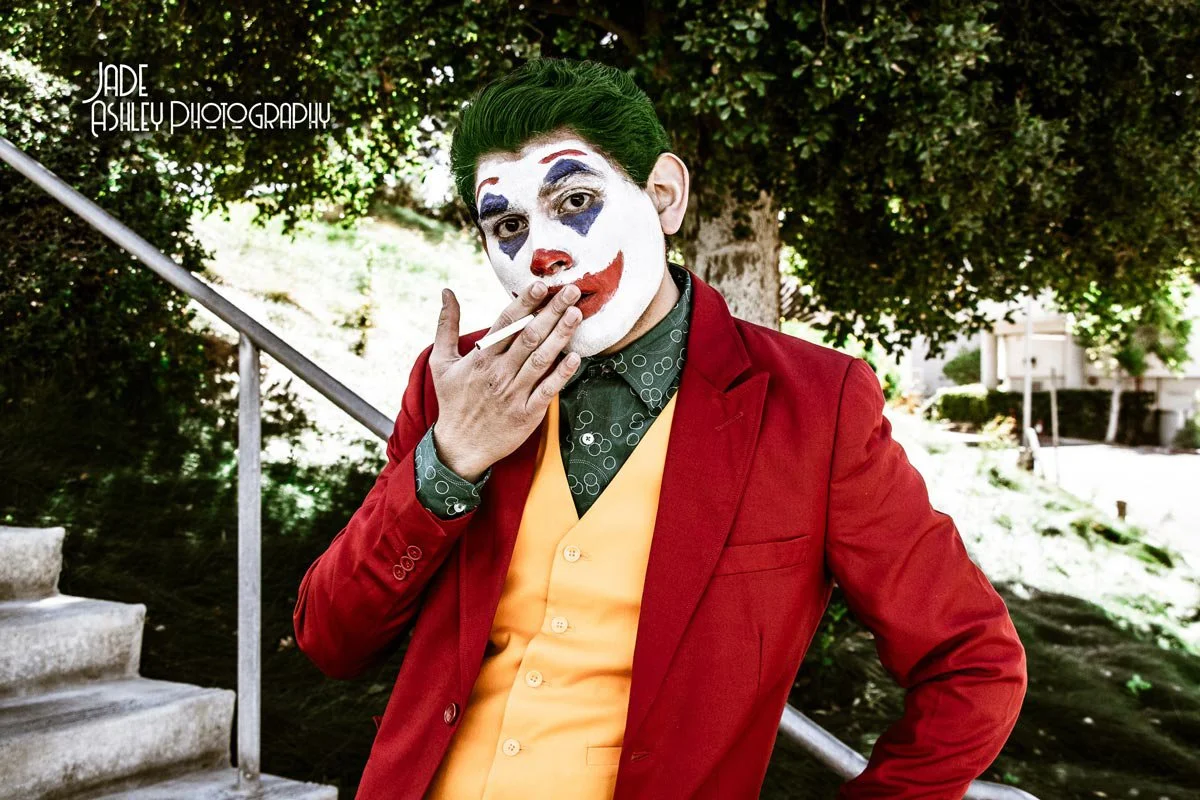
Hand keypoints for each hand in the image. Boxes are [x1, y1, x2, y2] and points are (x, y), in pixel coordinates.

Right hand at [428, 280, 582, 481]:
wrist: (459, 447)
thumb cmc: (453, 401)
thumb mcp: (441, 362)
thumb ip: (446, 325)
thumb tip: (446, 292)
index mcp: (480, 358)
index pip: (506, 324)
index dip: (524, 303)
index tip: (540, 284)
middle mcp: (498, 373)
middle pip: (529, 336)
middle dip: (551, 311)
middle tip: (571, 290)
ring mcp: (514, 394)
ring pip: (541, 359)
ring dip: (560, 335)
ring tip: (577, 313)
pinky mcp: (527, 414)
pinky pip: (547, 391)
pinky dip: (561, 375)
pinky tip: (576, 357)